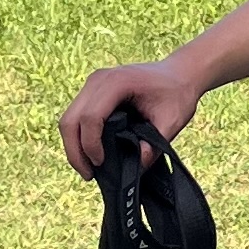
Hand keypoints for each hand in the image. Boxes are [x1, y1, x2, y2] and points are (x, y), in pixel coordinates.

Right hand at [59, 60, 200, 180]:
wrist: (180, 73)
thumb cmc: (177, 93)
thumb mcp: (172, 121)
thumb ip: (154, 145)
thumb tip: (136, 166)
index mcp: (117, 82)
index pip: (90, 117)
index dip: (91, 145)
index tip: (102, 165)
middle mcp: (98, 80)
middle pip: (70, 120)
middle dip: (75, 152)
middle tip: (89, 174)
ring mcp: (93, 84)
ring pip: (68, 119)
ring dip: (74, 146)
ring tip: (89, 169)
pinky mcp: (92, 91)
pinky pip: (76, 116)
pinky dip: (78, 137)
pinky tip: (91, 154)